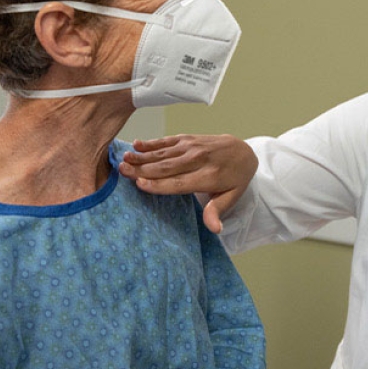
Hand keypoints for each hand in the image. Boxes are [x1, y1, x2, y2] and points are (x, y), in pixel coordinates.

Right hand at [119, 134, 257, 233]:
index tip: (140, 184)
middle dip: (143, 169)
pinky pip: (168, 141)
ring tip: (124, 159)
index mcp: (209, 177)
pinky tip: (136, 145)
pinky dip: (151, 143)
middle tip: (122, 171)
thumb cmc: (235, 178)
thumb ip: (218, 210)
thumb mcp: (232, 197)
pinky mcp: (188, 139)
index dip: (159, 184)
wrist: (244, 150)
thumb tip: (214, 229)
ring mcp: (192, 147)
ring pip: (164, 153)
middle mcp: (198, 160)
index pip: (179, 182)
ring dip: (142, 156)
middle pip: (167, 167)